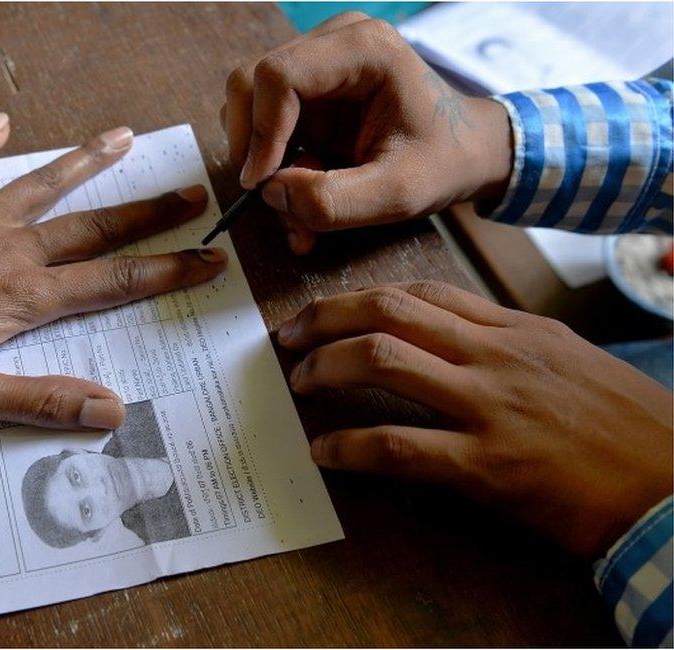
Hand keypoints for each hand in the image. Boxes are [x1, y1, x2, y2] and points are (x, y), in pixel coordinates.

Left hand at [0, 114, 226, 429]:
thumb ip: (41, 401)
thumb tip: (113, 412)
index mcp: (27, 296)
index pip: (115, 283)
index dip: (168, 271)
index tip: (211, 258)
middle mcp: (13, 250)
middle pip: (95, 228)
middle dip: (148, 213)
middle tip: (192, 195)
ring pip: (44, 186)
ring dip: (86, 162)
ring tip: (123, 136)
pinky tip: (2, 120)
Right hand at [221, 12, 512, 253]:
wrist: (465, 152)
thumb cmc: (443, 163)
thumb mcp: (398, 194)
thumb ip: (333, 201)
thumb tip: (271, 193)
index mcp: (364, 49)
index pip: (278, 75)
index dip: (261, 132)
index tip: (261, 185)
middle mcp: (334, 42)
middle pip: (251, 84)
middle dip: (253, 149)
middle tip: (271, 200)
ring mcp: (318, 63)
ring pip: (251, 107)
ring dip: (262, 164)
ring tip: (296, 210)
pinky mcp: (309, 91)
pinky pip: (267, 125)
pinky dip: (273, 167)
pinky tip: (300, 198)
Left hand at [278, 282, 672, 556]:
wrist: (672, 482)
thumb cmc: (625, 424)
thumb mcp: (566, 360)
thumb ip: (505, 342)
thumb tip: (443, 333)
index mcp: (514, 329)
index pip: (421, 291)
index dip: (360, 297)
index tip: (326, 311)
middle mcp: (496, 355)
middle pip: (390, 310)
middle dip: (325, 317)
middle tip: (287, 337)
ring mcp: (490, 406)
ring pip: (384, 360)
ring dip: (326, 367)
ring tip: (299, 382)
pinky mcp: (487, 466)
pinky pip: (398, 445)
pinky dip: (349, 446)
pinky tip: (324, 451)